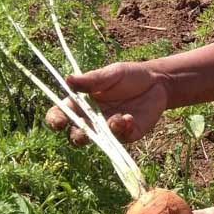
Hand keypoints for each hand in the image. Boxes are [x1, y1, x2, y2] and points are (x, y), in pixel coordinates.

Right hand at [45, 61, 168, 144]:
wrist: (157, 82)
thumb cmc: (129, 76)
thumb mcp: (111, 73)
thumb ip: (92, 80)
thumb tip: (68, 79)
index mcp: (81, 103)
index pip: (60, 114)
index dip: (55, 120)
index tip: (59, 122)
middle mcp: (92, 119)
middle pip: (76, 134)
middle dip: (77, 136)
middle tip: (85, 130)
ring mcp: (109, 129)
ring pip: (99, 140)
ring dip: (106, 132)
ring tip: (119, 117)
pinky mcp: (127, 134)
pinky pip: (121, 139)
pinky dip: (123, 129)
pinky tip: (130, 118)